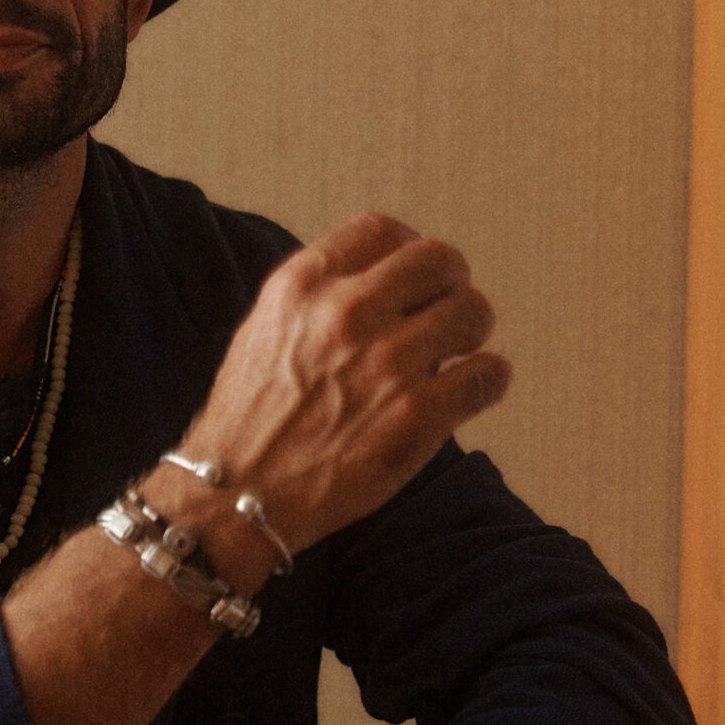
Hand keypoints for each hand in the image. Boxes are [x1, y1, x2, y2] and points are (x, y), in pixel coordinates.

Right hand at [176, 212, 509, 555]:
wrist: (236, 494)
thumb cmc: (249, 418)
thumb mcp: (265, 328)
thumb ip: (319, 295)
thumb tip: (382, 280)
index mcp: (303, 285)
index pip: (382, 230)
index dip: (409, 249)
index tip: (414, 277)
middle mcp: (346, 313)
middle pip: (440, 260)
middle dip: (451, 284)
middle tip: (445, 313)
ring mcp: (386, 364)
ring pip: (473, 312)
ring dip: (473, 332)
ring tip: (457, 355)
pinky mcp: (417, 417)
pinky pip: (489, 374)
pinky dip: (487, 380)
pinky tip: (467, 392)